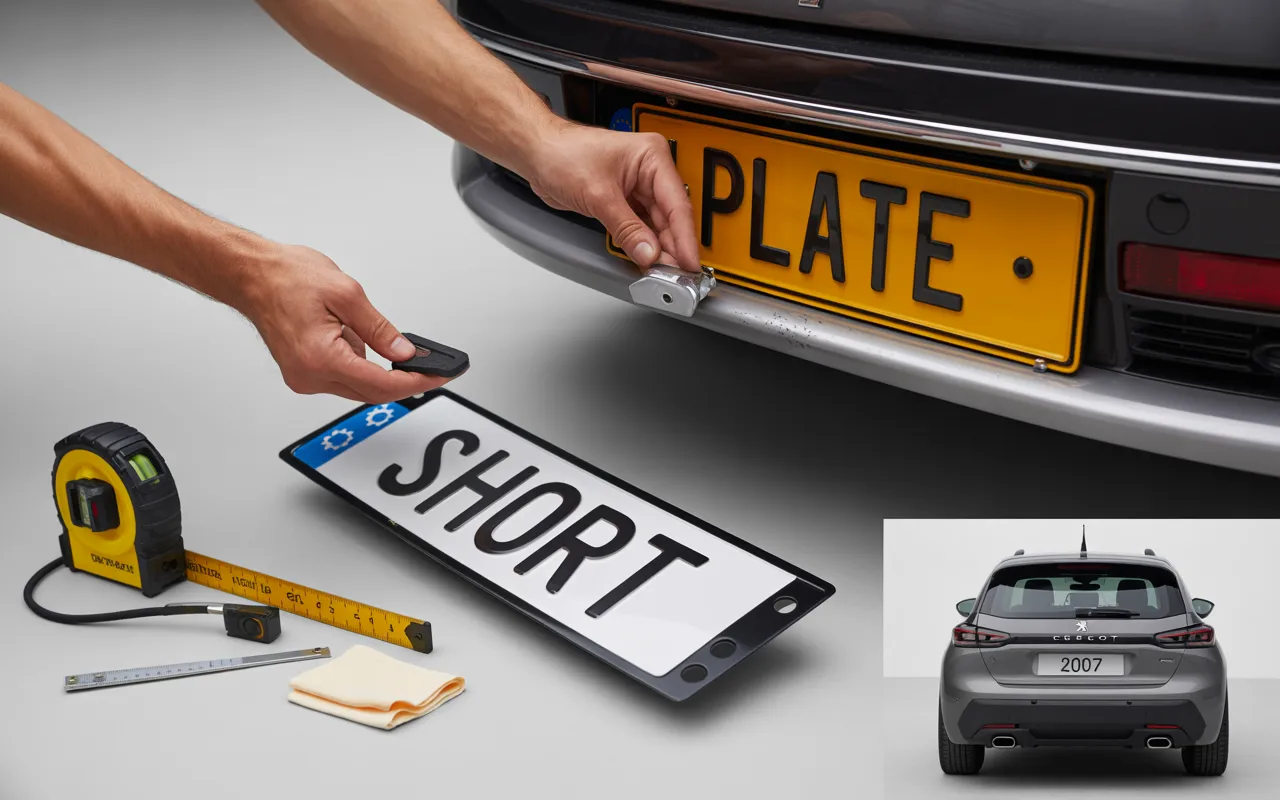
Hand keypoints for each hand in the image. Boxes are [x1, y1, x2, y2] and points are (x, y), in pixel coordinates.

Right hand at [235, 244, 451, 402]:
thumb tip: (404, 352)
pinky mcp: (302, 373)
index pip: (380, 385)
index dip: (416, 382)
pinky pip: (342, 378)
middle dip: (404, 381)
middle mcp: (309, 376)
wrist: (251, 275)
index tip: (439, 375)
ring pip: (357, 387)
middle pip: (371, 393)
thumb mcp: (347, 294)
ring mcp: (303, 378)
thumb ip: (379, 329)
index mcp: (320, 358)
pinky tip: (356, 339)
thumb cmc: (287, 278)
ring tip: (385, 340)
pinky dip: (359, 365)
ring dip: (379, 371)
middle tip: (433, 367)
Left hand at [525, 120, 699, 272]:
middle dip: (672, 247)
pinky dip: (643, 244)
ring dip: (658, 249)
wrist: (536, 153)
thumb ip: (626, 228)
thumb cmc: (562, 153)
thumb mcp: (598, 195)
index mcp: (652, 157)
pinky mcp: (624, 201)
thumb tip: (648, 252)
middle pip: (670, 217)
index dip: (684, 238)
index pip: (677, 203)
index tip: (689, 263)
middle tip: (676, 276)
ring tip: (663, 272)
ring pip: (657, 224)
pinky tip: (647, 260)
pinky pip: (641, 226)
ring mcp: (637, 186)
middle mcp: (649, 170)